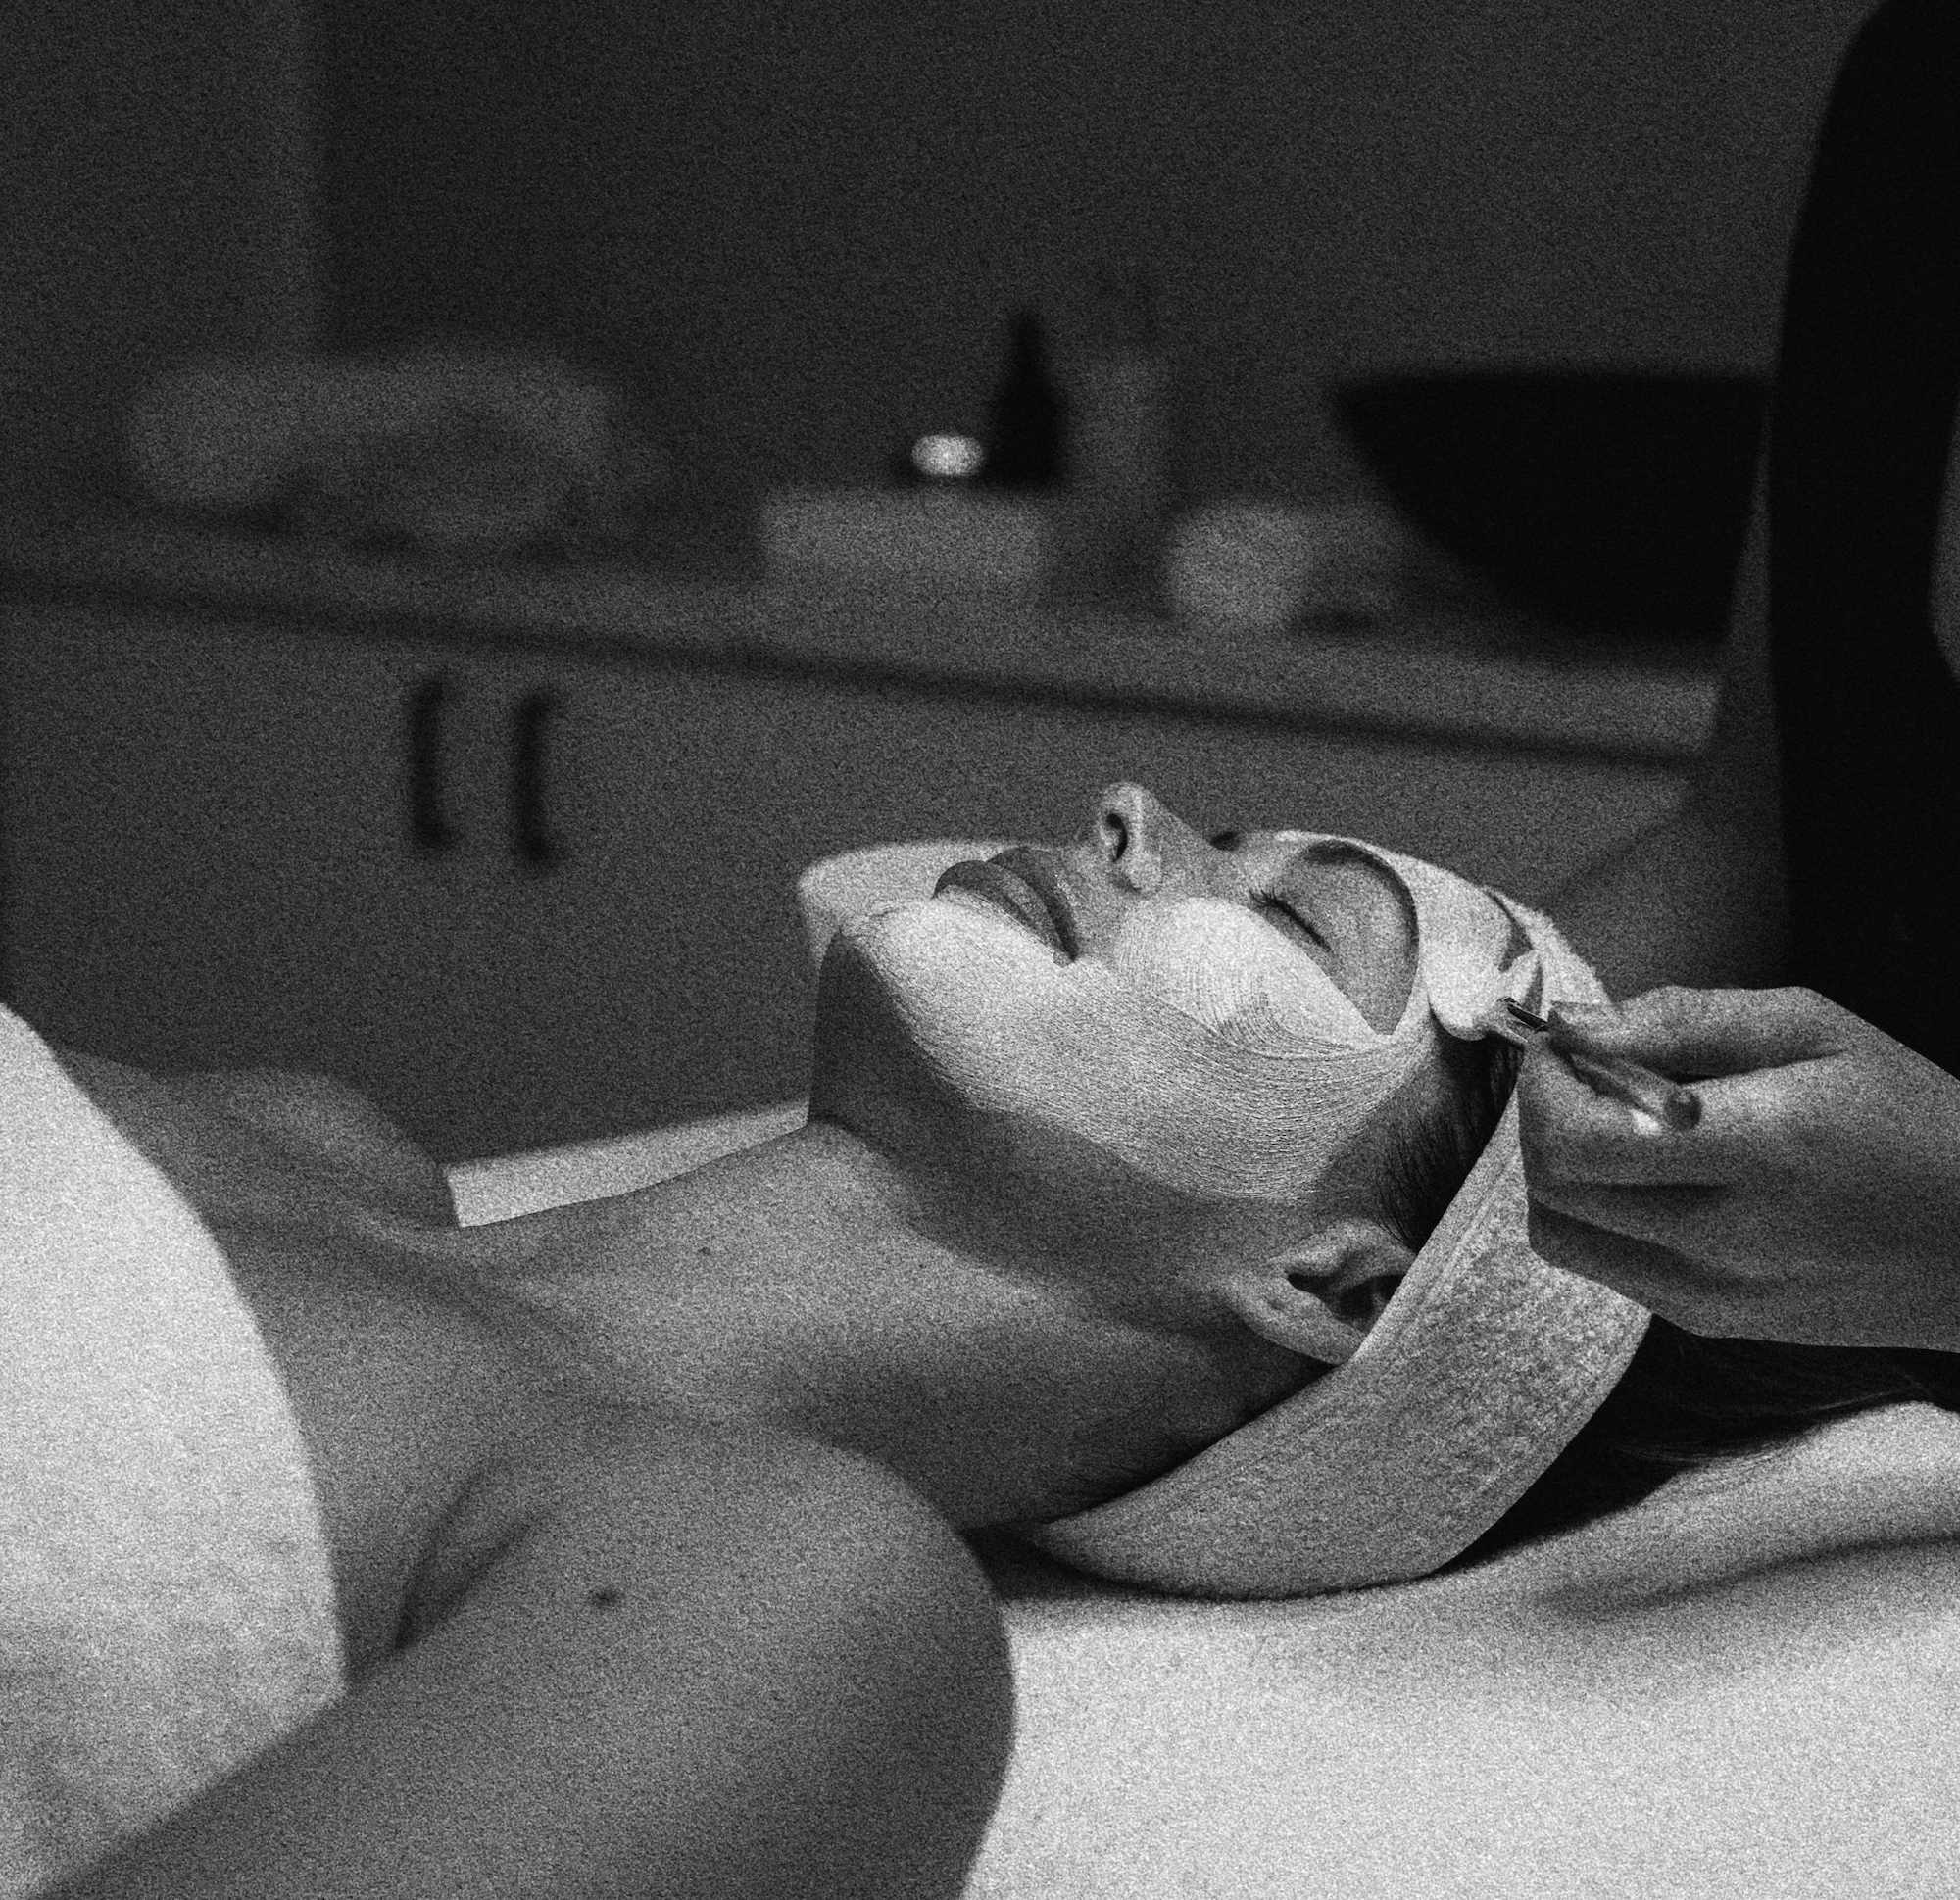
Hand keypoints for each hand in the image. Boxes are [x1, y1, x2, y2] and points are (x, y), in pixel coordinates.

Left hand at [1516, 985, 1959, 1350]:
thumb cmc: (1911, 1117)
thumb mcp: (1815, 1029)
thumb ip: (1683, 1019)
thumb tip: (1573, 1022)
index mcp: (1762, 1147)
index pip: (1578, 1140)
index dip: (1543, 1086)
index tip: (1565, 1047)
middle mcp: (1726, 1236)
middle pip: (1552, 1186)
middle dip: (1540, 1117)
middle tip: (1581, 1077)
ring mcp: (1713, 1295)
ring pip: (1559, 1235)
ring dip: (1556, 1170)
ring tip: (1609, 1125)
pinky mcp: (1712, 1324)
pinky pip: (1603, 1267)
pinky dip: (1594, 1214)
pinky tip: (1648, 1177)